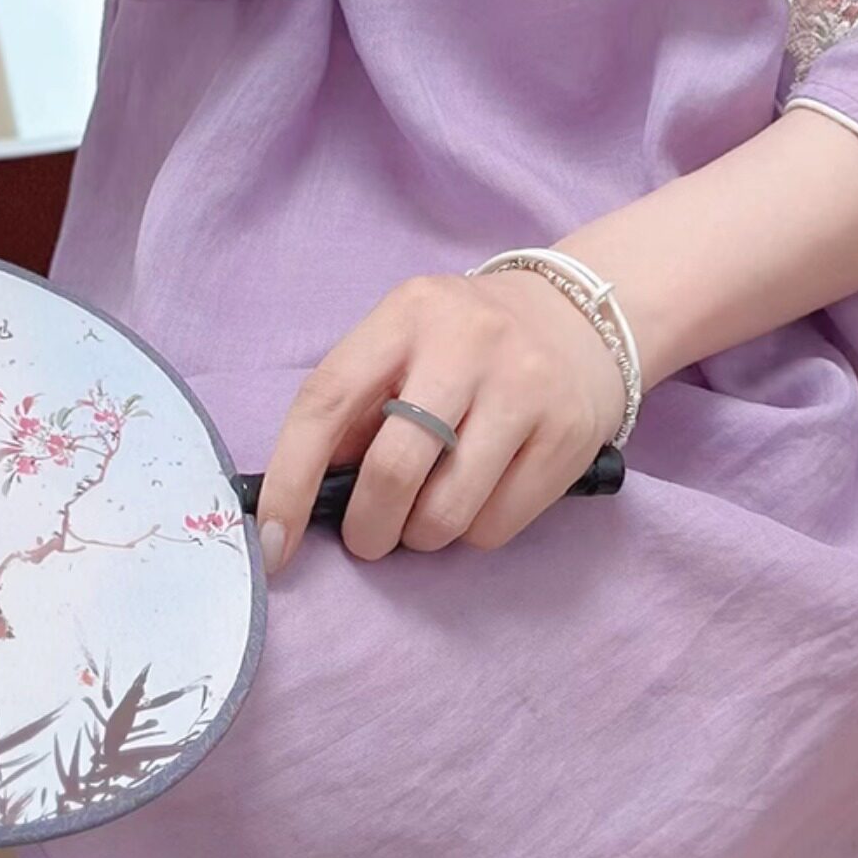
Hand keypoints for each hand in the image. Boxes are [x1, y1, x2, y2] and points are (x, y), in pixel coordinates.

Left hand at [253, 268, 628, 572]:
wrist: (583, 315)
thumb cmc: (467, 343)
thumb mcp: (405, 344)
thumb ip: (359, 407)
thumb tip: (308, 495)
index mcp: (407, 315)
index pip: (326, 402)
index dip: (290, 479)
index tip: (273, 542)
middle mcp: (467, 344)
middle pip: (392, 470)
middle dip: (367, 529)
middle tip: (368, 537)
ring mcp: (525, 388)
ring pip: (446, 513)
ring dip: (422, 536)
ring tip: (428, 513)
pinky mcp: (569, 434)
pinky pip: (497, 526)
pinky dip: (473, 533)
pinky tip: (480, 500)